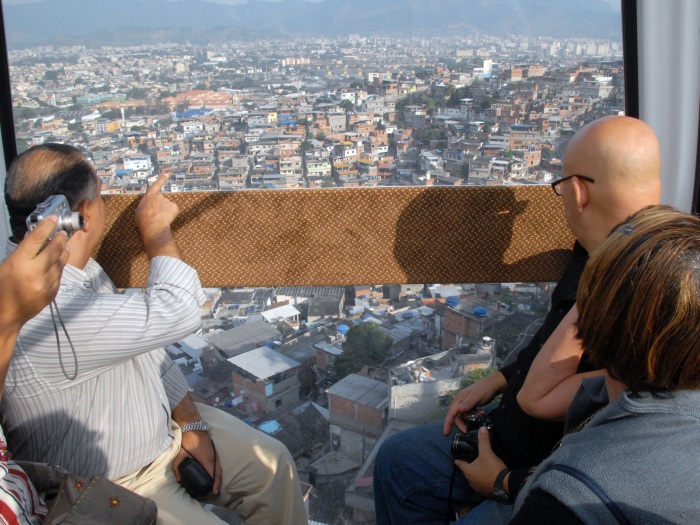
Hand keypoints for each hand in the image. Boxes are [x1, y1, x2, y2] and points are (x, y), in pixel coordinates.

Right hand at [0, 216, 68, 331]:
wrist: (5, 315)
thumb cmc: (1, 289)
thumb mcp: (6, 265)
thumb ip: (22, 251)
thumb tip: (35, 236)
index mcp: (19, 263)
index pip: (37, 239)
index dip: (47, 226)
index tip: (54, 219)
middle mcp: (35, 272)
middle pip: (55, 248)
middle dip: (60, 237)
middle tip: (61, 232)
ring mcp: (46, 283)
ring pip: (61, 260)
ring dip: (62, 251)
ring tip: (61, 244)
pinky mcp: (53, 292)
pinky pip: (60, 273)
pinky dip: (59, 266)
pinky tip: (55, 263)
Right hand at [134, 174, 180, 258]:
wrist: (153, 225)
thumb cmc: (143, 219)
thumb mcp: (139, 210)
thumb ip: (145, 205)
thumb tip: (147, 206)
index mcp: (149, 195)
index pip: (156, 185)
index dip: (161, 179)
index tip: (166, 174)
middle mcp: (159, 196)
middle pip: (162, 200)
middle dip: (160, 207)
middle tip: (156, 216)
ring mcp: (168, 200)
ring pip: (168, 207)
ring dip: (165, 212)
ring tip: (160, 219)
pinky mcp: (174, 207)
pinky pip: (173, 211)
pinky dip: (171, 215)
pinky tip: (166, 219)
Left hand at [172, 430, 222, 495]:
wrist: (194, 427)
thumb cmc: (188, 440)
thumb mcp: (180, 454)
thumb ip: (178, 467)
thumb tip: (179, 479)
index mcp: (206, 459)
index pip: (213, 473)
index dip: (215, 483)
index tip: (214, 491)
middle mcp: (213, 457)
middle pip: (219, 472)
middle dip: (218, 482)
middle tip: (215, 491)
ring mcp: (214, 453)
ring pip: (219, 467)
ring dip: (218, 477)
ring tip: (215, 485)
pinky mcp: (213, 451)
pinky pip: (217, 463)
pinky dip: (217, 470)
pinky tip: (214, 474)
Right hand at [444, 371, 506, 433]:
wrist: (493, 385)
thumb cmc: (483, 390)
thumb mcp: (476, 397)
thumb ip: (467, 404)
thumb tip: (458, 410)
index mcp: (459, 400)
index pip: (451, 413)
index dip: (447, 423)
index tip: (446, 433)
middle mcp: (460, 403)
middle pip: (457, 417)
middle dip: (462, 424)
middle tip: (468, 431)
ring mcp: (466, 405)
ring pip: (464, 417)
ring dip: (471, 419)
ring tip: (480, 416)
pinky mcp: (471, 406)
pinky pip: (470, 415)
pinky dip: (475, 416)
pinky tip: (482, 412)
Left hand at [455, 427, 507, 495]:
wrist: (505, 484)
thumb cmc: (492, 468)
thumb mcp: (487, 452)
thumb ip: (483, 440)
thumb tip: (482, 428)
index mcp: (468, 471)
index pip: (460, 464)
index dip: (459, 461)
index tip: (456, 459)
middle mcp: (470, 480)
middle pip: (467, 472)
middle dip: (468, 467)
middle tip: (470, 461)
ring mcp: (478, 488)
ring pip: (474, 479)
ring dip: (475, 475)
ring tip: (479, 469)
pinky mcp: (486, 492)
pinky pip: (481, 485)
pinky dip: (482, 481)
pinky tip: (486, 477)